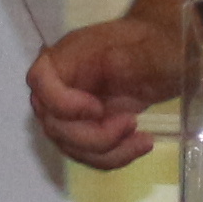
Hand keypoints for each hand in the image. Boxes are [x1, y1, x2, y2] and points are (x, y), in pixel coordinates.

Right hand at [26, 13, 189, 171]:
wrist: (163, 55)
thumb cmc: (156, 45)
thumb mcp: (151, 49)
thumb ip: (132, 58)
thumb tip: (112, 64)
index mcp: (69, 54)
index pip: (39, 79)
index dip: (62, 103)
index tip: (98, 109)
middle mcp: (61, 83)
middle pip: (54, 123)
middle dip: (94, 136)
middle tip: (132, 123)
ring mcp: (70, 109)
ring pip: (70, 146)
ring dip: (108, 152)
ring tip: (143, 140)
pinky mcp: (84, 128)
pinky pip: (87, 154)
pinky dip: (114, 156)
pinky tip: (141, 144)